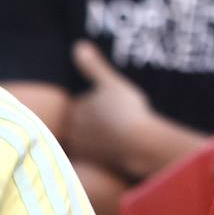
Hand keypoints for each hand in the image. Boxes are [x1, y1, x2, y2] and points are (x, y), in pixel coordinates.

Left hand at [68, 40, 152, 178]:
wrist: (138, 144)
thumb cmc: (125, 110)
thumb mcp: (111, 83)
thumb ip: (93, 67)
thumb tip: (78, 45)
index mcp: (76, 111)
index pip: (82, 106)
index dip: (98, 105)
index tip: (113, 106)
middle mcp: (75, 133)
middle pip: (83, 127)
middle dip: (95, 125)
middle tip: (117, 123)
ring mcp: (85, 152)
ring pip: (90, 144)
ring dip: (100, 141)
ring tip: (120, 139)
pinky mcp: (95, 169)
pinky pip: (98, 161)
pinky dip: (106, 157)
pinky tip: (120, 155)